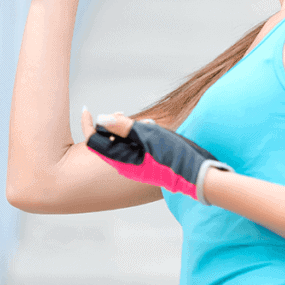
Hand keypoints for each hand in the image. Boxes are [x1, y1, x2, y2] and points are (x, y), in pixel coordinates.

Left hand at [80, 107, 232, 204]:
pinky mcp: (148, 164)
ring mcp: (137, 166)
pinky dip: (140, 135)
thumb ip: (124, 127)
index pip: (94, 141)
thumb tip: (101, 118)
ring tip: (145, 122)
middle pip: (108, 142)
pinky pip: (136, 148)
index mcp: (121, 160)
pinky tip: (153, 128)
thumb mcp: (148, 136)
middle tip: (122, 112)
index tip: (87, 109)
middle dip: (111, 124)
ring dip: (129, 128)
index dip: (89, 125)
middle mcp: (126, 165)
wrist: (197, 175)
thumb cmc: (173, 156)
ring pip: (123, 143)